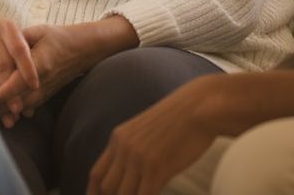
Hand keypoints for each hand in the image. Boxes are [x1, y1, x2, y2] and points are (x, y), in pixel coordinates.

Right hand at [0, 7, 38, 117]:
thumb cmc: (0, 34)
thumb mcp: (13, 33)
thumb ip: (26, 49)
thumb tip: (39, 80)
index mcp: (7, 27)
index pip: (19, 49)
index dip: (27, 68)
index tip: (35, 86)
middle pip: (2, 65)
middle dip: (11, 90)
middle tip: (20, 110)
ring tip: (10, 116)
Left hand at [0, 17, 136, 124]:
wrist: (85, 49)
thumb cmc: (60, 37)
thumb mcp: (39, 31)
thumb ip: (19, 39)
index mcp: (39, 65)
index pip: (15, 85)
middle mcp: (43, 82)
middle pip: (16, 102)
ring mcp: (46, 90)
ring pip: (22, 107)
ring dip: (5, 113)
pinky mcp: (48, 94)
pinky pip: (30, 106)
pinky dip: (16, 111)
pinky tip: (3, 114)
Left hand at [88, 77, 219, 194]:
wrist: (198, 107)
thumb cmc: (179, 119)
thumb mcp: (146, 131)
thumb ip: (134, 149)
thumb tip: (132, 173)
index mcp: (118, 138)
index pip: (96, 174)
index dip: (94, 193)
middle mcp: (123, 148)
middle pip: (106, 187)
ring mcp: (139, 158)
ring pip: (122, 194)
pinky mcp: (157, 167)